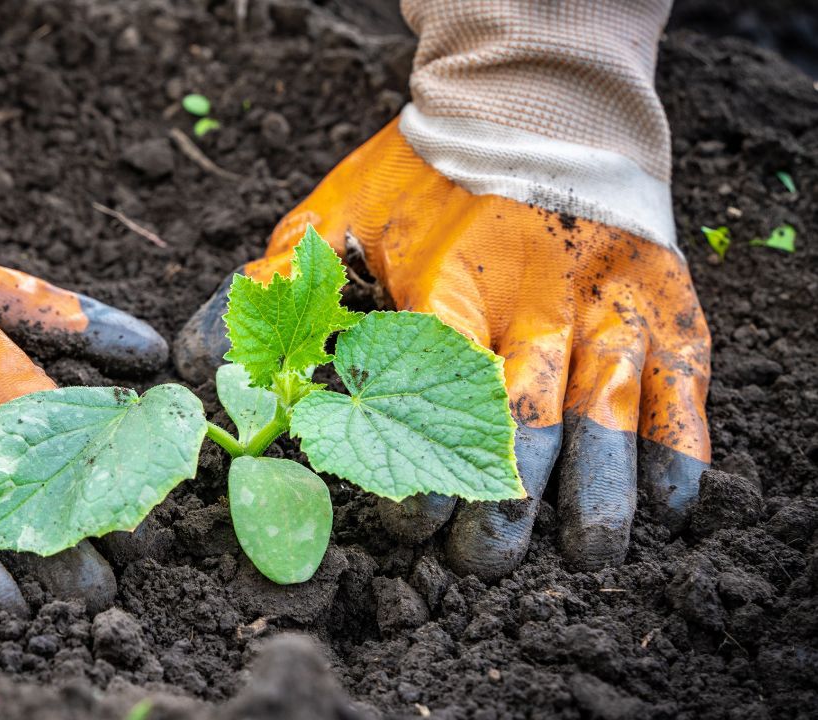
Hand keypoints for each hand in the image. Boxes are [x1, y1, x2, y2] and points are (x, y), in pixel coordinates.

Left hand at [177, 119, 709, 579]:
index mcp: (452, 282)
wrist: (533, 103)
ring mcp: (611, 305)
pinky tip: (668, 509)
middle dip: (506, 506)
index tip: (406, 530)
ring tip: (584, 554)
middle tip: (483, 564)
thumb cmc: (422, 172)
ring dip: (600, 493)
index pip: (438, 396)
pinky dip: (680, 452)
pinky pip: (685, 388)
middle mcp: (540, 299)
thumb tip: (196, 361)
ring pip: (614, 415)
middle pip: (530, 422)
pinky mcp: (665, 304)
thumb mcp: (333, 219)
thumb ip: (275, 288)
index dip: (423, 475)